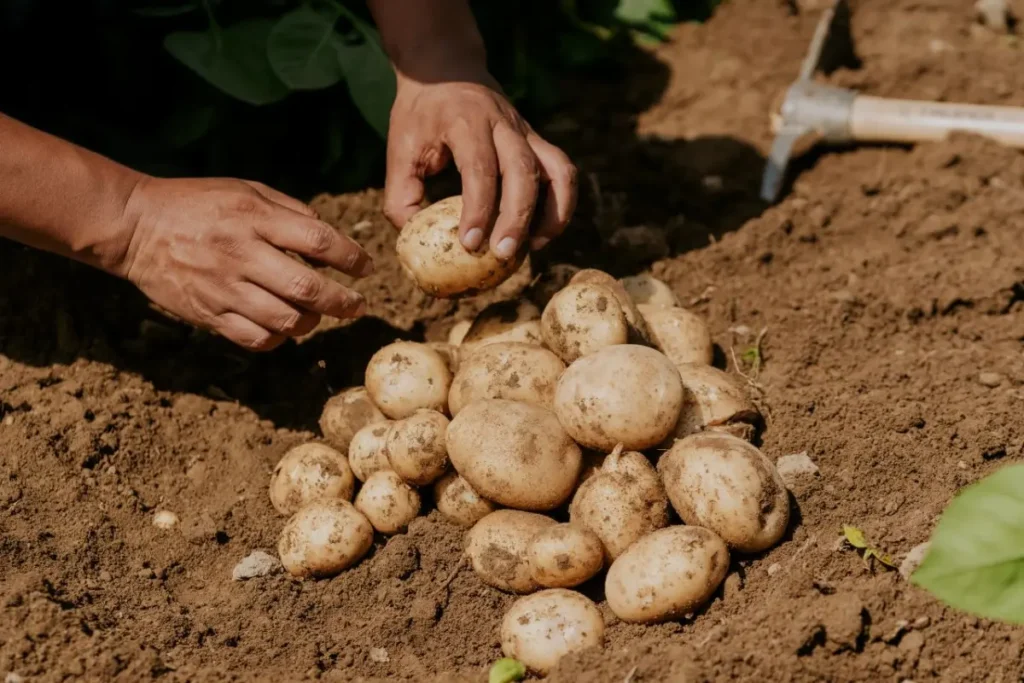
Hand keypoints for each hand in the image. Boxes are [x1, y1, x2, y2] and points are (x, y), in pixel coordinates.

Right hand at [118, 177, 372, 350]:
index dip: (350, 257)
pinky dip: (278, 339)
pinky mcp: (208, 314)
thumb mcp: (246, 189)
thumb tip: (329, 236)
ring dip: (312, 321)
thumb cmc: (197, 203)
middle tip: (358, 305)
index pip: (317, 241)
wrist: (134, 226)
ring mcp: (223, 288)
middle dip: (342, 301)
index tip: (366, 267)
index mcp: (253, 218)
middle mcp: (241, 254)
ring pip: (284, 320)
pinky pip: (255, 339)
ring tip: (318, 314)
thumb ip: (290, 210)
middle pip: (306, 288)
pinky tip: (284, 328)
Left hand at [384, 76, 577, 258]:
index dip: (478, 209)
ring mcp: (526, 131)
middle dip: (517, 217)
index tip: (469, 243)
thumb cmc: (421, 116)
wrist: (446, 70)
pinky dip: (562, 203)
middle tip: (503, 254)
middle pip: (523, 170)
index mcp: (465, 121)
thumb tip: (414, 239)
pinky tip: (544, 232)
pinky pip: (563, 172)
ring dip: (553, 211)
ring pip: (555, 169)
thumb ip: (401, 194)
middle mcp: (503, 123)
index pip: (480, 167)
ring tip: (536, 245)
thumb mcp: (400, 148)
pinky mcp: (538, 142)